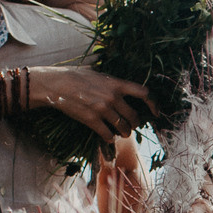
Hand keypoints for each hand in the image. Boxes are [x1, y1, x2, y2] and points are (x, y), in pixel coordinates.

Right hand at [30, 65, 149, 141]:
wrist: (56, 85)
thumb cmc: (76, 76)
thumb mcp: (98, 74)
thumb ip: (112, 82)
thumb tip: (123, 87)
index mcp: (116, 84)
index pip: (144, 93)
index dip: (154, 104)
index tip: (156, 112)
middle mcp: (112, 97)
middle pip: (135, 116)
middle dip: (136, 123)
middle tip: (132, 125)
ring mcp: (102, 110)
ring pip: (123, 128)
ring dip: (125, 132)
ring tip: (122, 132)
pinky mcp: (91, 120)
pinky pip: (107, 135)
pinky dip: (110, 138)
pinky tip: (108, 137)